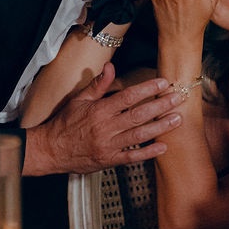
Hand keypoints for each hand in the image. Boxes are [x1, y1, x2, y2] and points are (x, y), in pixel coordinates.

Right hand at [22, 63, 184, 175]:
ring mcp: (109, 145)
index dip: (147, 89)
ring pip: (139, 135)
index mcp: (99, 110)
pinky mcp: (109, 160)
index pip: (128, 97)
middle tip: (177, 99)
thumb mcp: (79, 100)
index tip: (162, 83)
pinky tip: (162, 147)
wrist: (50, 150)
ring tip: (176, 120)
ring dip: (160, 127)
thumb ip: (98, 85)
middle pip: (138, 115)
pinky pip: (132, 157)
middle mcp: (106, 127)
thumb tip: (110, 67)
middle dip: (160, 106)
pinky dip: (148, 153)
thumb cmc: (65, 123)